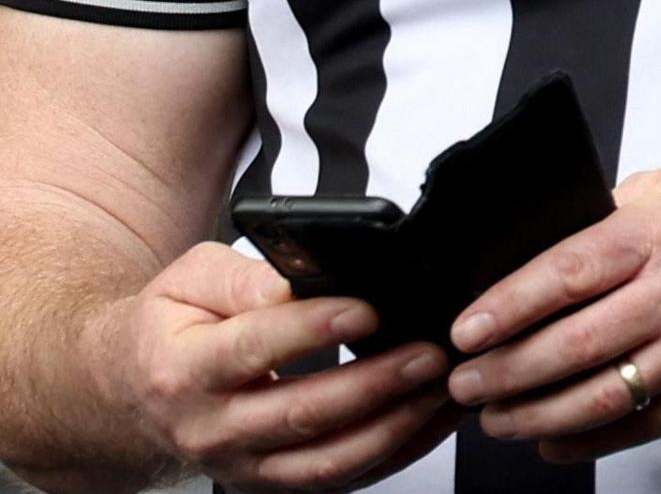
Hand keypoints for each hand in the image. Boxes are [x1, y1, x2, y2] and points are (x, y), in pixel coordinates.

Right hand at [104, 241, 457, 490]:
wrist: (130, 390)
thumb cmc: (167, 330)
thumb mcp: (187, 280)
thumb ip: (242, 276)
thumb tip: (295, 280)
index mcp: (185, 370)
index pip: (254, 348)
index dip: (314, 328)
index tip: (367, 309)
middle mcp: (211, 427)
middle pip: (301, 414)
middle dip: (375, 385)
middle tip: (428, 353)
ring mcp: (242, 463)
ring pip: (326, 461)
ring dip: (395, 427)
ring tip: (440, 387)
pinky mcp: (271, 481)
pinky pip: (340, 478)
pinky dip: (395, 452)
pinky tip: (431, 420)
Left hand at [445, 169, 660, 463]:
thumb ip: (610, 215)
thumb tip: (535, 250)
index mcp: (660, 232)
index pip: (565, 273)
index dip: (506, 306)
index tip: (465, 330)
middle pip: (572, 343)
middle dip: (503, 371)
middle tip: (465, 383)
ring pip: (599, 393)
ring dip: (534, 414)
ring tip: (496, 418)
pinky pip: (639, 425)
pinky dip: (587, 440)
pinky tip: (552, 441)